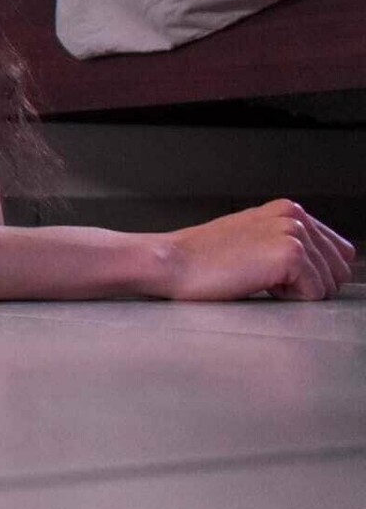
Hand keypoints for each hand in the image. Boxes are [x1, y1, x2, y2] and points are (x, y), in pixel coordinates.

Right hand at [155, 199, 355, 300]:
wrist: (171, 262)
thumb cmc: (202, 259)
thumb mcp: (252, 238)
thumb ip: (287, 242)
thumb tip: (328, 263)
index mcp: (288, 209)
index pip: (338, 250)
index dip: (312, 273)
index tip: (278, 275)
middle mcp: (295, 216)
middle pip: (338, 269)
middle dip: (307, 283)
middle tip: (262, 277)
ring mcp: (293, 233)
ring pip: (328, 283)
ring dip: (295, 292)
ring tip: (256, 278)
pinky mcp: (289, 255)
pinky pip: (314, 294)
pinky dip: (289, 299)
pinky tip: (257, 283)